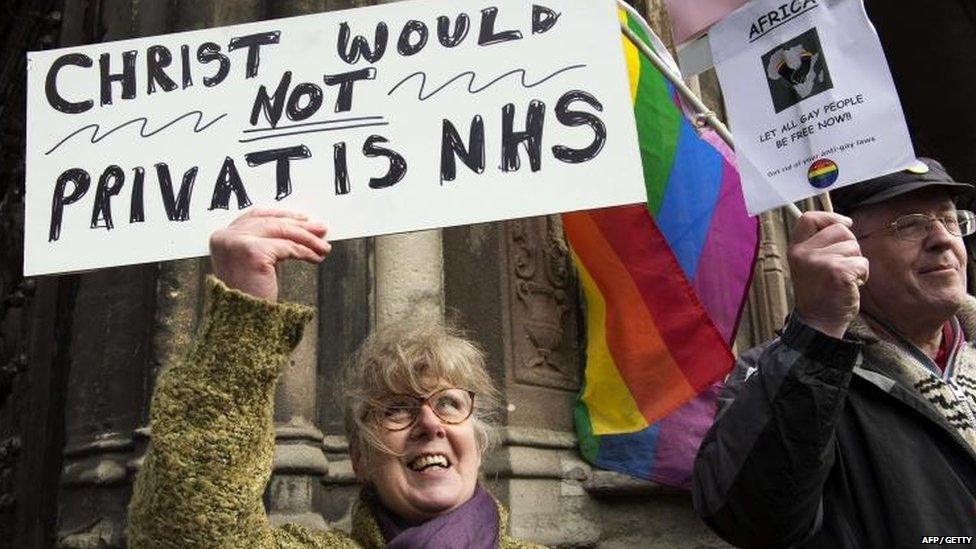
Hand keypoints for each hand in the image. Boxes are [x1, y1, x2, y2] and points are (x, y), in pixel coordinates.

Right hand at [209, 209, 330, 301]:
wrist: (242, 322)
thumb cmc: (249, 296)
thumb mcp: (257, 262)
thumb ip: (270, 243)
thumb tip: (302, 229)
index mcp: (222, 237)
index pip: (256, 215)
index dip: (282, 215)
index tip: (303, 218)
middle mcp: (226, 237)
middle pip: (271, 222)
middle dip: (300, 226)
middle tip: (321, 229)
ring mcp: (237, 243)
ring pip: (281, 231)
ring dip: (307, 238)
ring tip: (323, 246)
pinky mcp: (252, 252)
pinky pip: (287, 247)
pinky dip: (305, 252)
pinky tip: (316, 257)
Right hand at [787, 211, 868, 337]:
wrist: (818, 322)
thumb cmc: (819, 293)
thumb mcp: (809, 264)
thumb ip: (819, 244)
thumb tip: (844, 223)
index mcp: (796, 249)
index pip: (808, 218)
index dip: (830, 217)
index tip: (845, 223)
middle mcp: (804, 253)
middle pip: (840, 230)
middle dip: (849, 245)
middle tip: (842, 264)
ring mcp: (820, 262)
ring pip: (854, 247)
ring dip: (856, 263)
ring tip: (844, 278)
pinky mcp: (838, 272)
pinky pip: (862, 263)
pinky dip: (862, 275)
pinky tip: (850, 286)